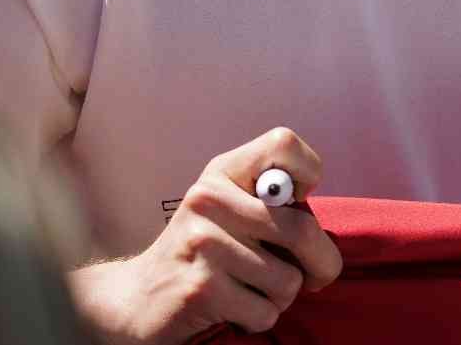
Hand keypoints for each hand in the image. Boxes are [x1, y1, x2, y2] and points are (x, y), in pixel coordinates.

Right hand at [72, 127, 343, 343]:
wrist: (139, 296)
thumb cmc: (203, 250)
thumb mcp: (228, 209)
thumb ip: (271, 203)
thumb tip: (320, 231)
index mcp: (222, 171)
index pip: (284, 144)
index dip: (308, 170)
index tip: (300, 199)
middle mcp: (209, 199)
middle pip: (302, 228)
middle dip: (322, 261)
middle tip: (316, 274)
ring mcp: (204, 243)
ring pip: (288, 279)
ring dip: (282, 296)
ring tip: (254, 288)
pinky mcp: (201, 288)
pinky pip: (266, 311)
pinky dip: (260, 318)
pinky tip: (236, 307)